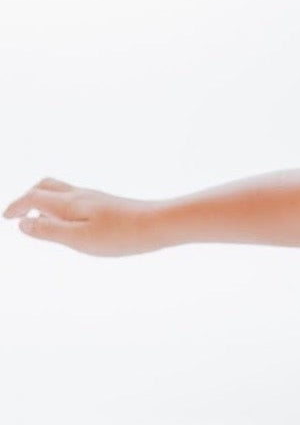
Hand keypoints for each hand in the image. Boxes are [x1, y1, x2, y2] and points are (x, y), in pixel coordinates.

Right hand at [3, 178, 164, 255]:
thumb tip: (23, 224)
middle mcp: (81, 195)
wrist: (160, 224)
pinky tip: (69, 222)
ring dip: (44, 200)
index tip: (6, 219)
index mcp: (69, 202)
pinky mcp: (107, 204)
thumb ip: (49, 231)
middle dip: (27, 197)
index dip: (16, 206)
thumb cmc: (120, 235)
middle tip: (19, 215)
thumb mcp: (78, 239)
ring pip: (62, 190)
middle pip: (46, 185)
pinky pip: (75, 198)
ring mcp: (95, 198)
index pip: (33, 197)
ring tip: (39, 220)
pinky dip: (61, 205)